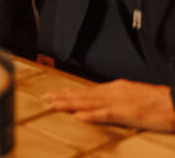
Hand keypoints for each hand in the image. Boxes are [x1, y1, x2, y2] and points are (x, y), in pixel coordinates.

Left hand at [44, 79, 174, 131]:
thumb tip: (105, 103)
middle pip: (84, 95)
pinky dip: (92, 115)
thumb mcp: (136, 97)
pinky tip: (79, 116)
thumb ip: (119, 99)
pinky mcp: (129, 112)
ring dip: (70, 103)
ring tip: (53, 104)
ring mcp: (121, 102)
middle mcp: (115, 92)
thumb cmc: (160, 102)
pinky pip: (107, 114)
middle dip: (63, 97)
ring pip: (89, 102)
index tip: (55, 94)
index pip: (88, 91)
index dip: (70, 93)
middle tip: (45, 98)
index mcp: (117, 89)